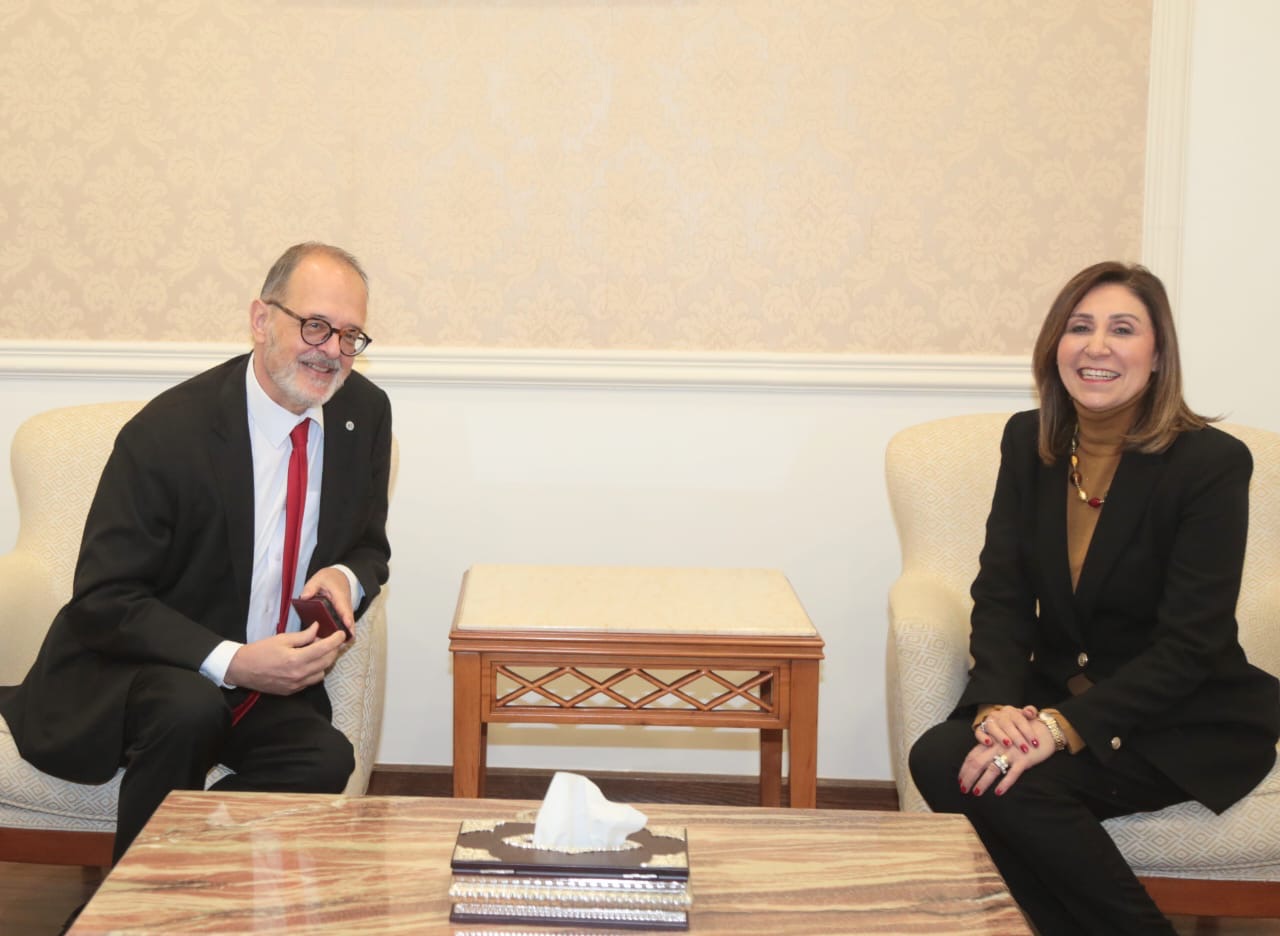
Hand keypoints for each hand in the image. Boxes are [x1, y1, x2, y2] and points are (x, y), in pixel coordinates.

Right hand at [225, 625, 345, 694]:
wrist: (241, 670)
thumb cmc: (260, 651)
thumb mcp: (281, 639)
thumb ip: (302, 636)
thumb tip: (317, 628)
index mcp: (296, 660)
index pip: (324, 649)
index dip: (336, 640)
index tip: (342, 633)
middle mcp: (299, 675)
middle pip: (327, 662)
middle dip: (333, 650)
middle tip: (332, 640)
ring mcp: (296, 685)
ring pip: (322, 673)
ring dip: (325, 661)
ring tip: (318, 651)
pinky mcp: (292, 691)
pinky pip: (312, 681)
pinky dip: (315, 671)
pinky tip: (309, 662)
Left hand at [300, 566, 356, 637]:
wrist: (339, 576)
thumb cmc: (328, 578)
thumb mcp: (318, 579)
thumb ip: (311, 587)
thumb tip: (304, 597)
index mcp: (339, 595)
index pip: (344, 607)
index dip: (346, 617)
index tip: (347, 625)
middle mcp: (345, 604)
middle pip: (348, 619)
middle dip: (348, 630)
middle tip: (345, 642)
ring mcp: (345, 610)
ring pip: (348, 623)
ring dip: (346, 633)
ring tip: (341, 645)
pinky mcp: (343, 614)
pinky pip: (344, 623)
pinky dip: (343, 631)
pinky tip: (336, 642)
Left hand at [960, 705, 1054, 795]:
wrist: (1043, 730)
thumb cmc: (1021, 738)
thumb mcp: (1003, 742)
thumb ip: (990, 750)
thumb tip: (977, 764)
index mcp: (992, 743)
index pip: (973, 756)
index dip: (965, 769)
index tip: (960, 780)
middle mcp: (998, 747)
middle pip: (978, 762)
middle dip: (969, 777)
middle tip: (963, 789)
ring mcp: (1011, 753)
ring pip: (992, 769)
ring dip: (983, 782)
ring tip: (976, 792)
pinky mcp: (1024, 760)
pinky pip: (1012, 773)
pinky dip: (1004, 783)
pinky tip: (998, 792)